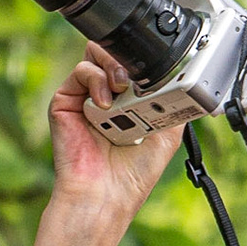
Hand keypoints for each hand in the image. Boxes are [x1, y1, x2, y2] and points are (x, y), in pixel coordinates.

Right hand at [48, 42, 185, 230]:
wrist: (106, 194)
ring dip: (115, 65)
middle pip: (115, 51)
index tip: (160, 67)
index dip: (146, 59)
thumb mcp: (167, 132)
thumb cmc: (132, 174)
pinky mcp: (65, 101)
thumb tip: (181, 75)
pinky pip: (81, 71)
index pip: (135, 62)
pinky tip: (105, 104)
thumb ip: (171, 100)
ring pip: (96, 53)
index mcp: (129, 100)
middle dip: (130, 57)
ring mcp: (85, 97)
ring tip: (122, 88)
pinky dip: (96, 79)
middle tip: (139, 77)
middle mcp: (106, 95)